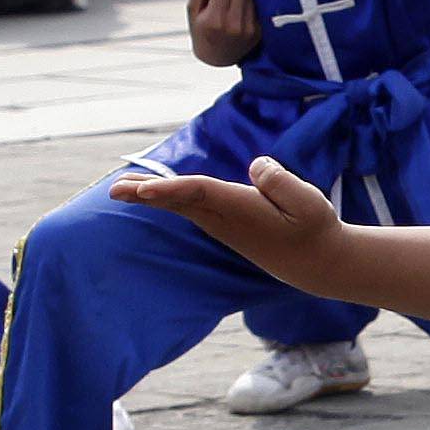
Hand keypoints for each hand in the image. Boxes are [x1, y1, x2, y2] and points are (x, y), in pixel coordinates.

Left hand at [109, 153, 344, 275]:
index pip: (200, 194)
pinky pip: (189, 208)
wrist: (316, 263)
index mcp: (243, 210)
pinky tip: (152, 194)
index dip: (171, 189)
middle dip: (146, 194)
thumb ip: (280, 181)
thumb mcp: (308, 201)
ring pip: (181, 205)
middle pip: (180, 201)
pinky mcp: (224, 225)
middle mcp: (226, 219)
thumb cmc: (314, 228)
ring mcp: (222, 225)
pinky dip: (167, 199)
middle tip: (113, 190)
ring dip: (151, 196)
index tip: (143, 190)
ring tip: (121, 188)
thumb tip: (255, 165)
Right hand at [184, 0, 262, 64]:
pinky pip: (256, 7)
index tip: (212, 2)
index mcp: (213, 22)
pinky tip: (239, 18)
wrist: (216, 57)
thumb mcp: (192, 11)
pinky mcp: (258, 33)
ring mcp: (247, 31)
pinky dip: (247, 9)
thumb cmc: (202, 31)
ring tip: (231, 10)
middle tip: (223, 5)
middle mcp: (232, 27)